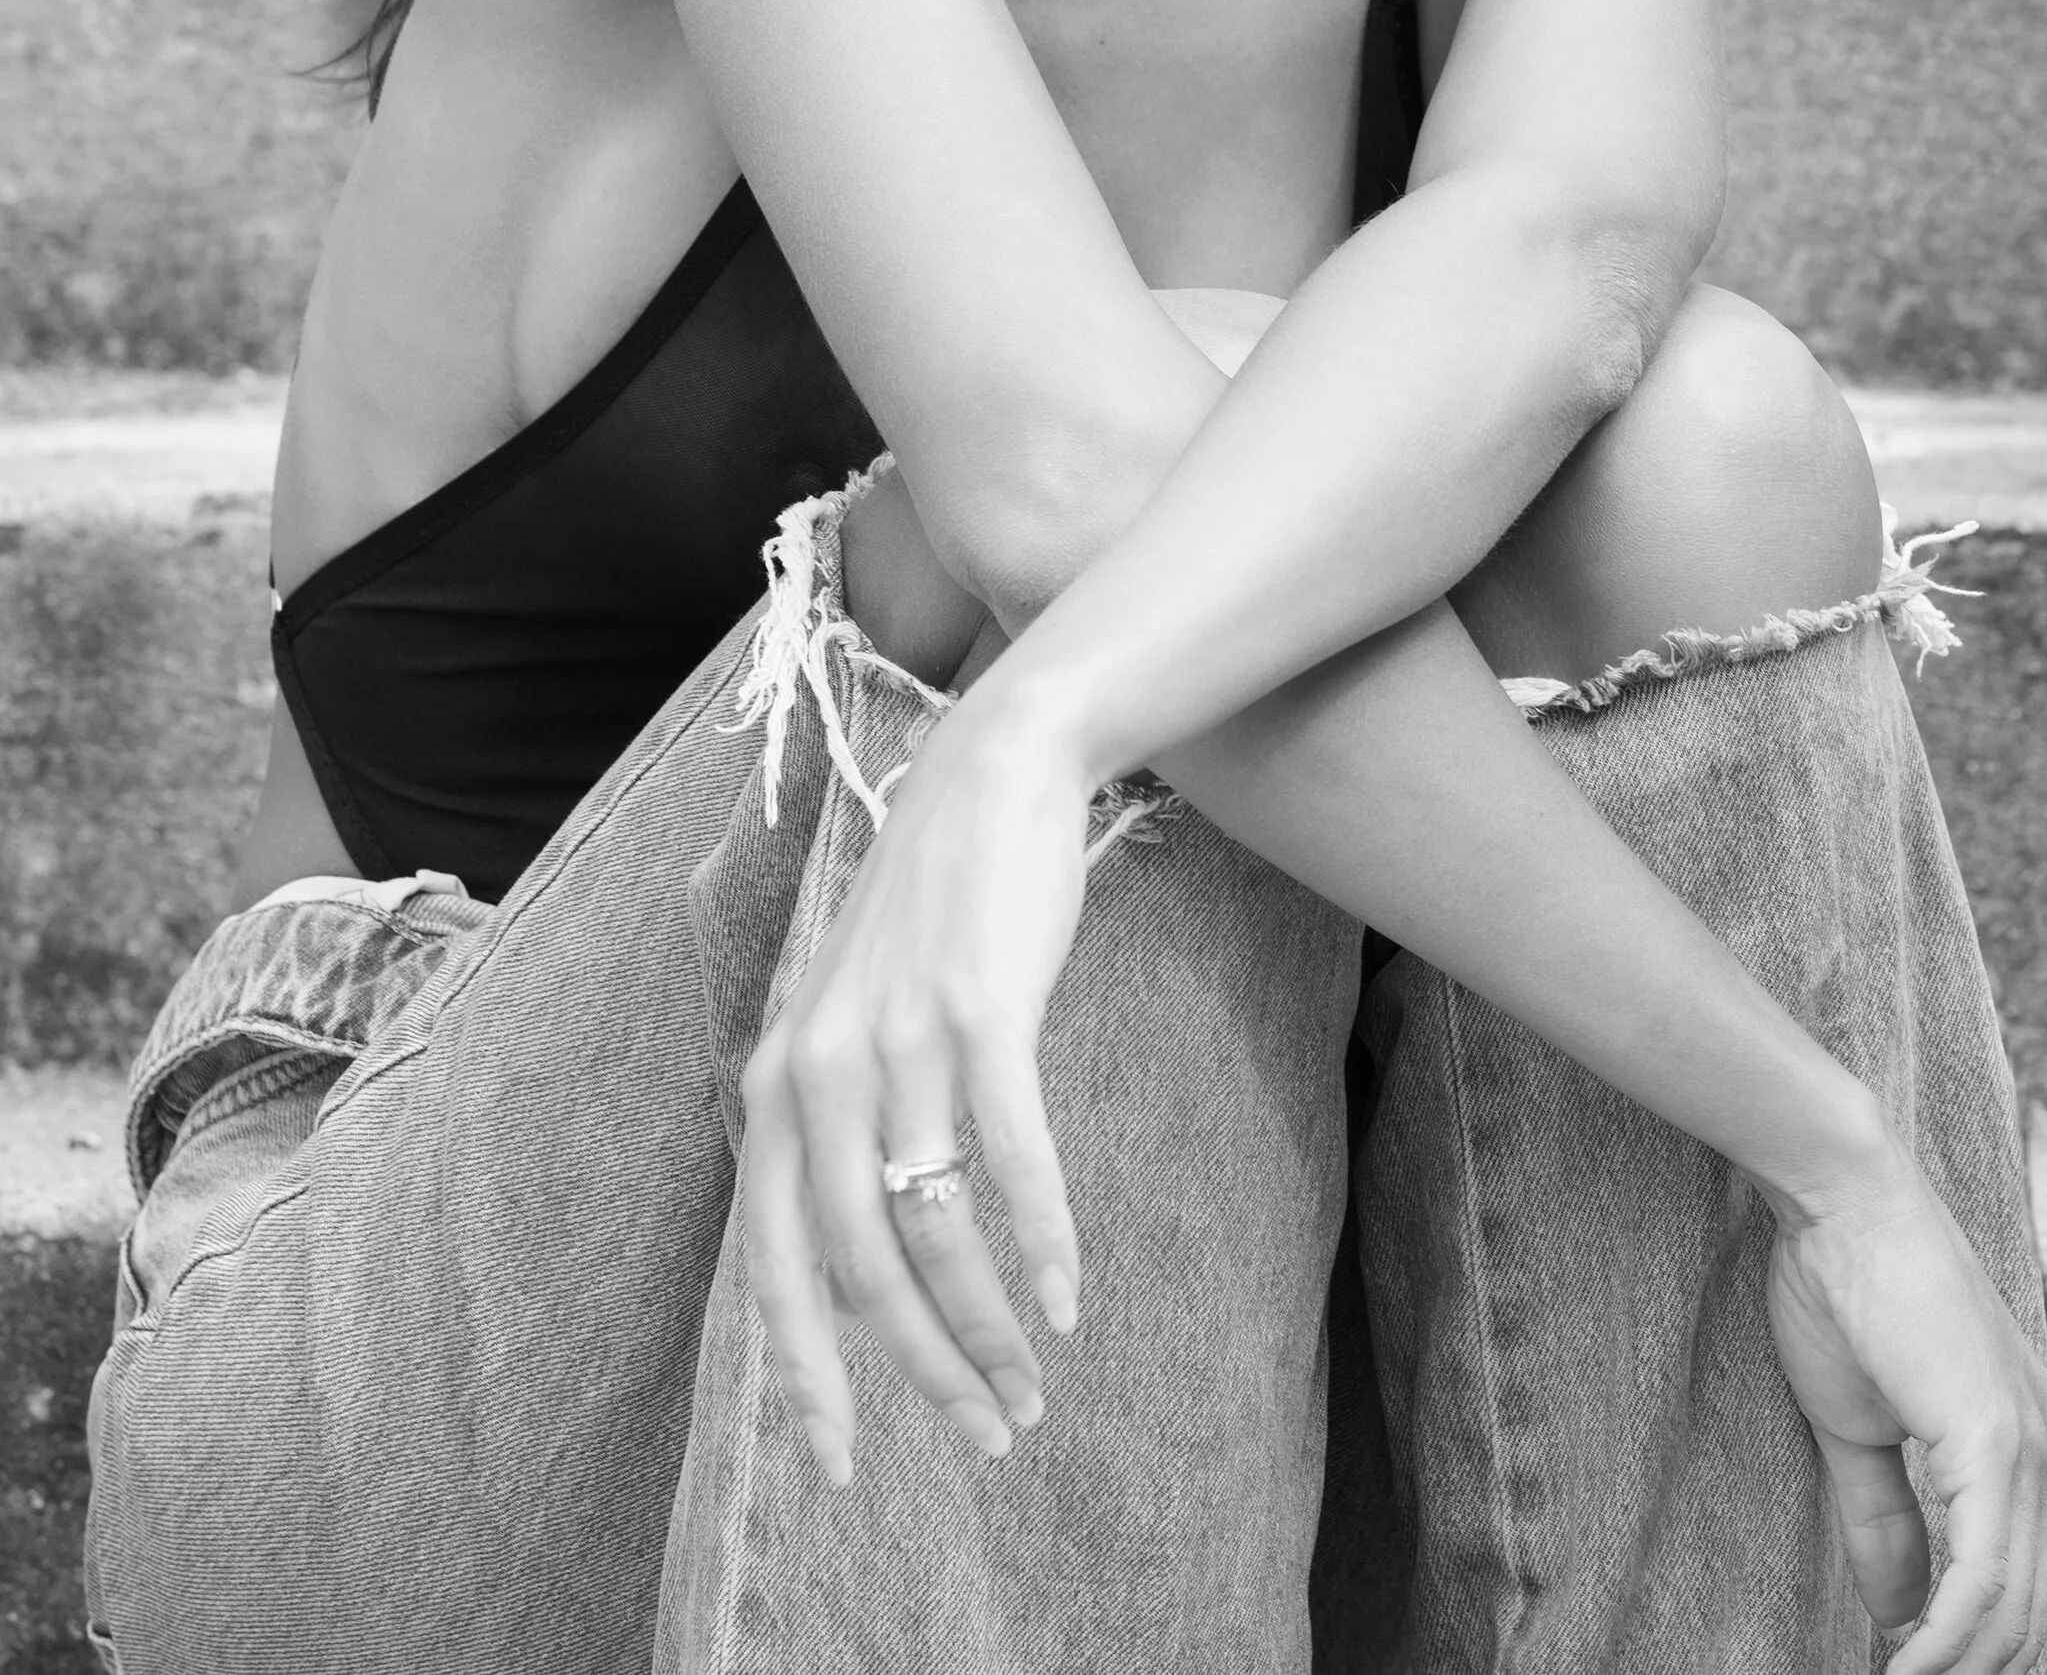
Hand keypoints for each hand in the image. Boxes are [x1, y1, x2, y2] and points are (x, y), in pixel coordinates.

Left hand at [738, 684, 1093, 1487]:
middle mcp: (818, 1070)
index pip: (771, 1265)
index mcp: (772, 1087)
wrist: (985, 782)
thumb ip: (835, 1135)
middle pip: (860, 1267)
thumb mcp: (847, 1027)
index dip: (806, 1376)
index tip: (839, 1470)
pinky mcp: (980, 1011)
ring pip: (935, 1229)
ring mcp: (899, 1039)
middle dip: (923, 1372)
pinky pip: (1008, 1157)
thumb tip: (862, 1279)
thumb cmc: (926, 924)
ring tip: (1034, 1385)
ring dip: (989, 1327)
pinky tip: (1069, 1298)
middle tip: (987, 1438)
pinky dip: (1042, 1239)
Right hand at [1763, 1135, 2046, 1671]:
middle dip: (1968, 1671)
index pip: (2020, 1583)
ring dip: (1952, 1668)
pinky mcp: (1995, 1447)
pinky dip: (1942, 1643)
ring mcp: (2030, 1449)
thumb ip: (1885, 1521)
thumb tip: (1897, 1617)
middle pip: (2026, 1614)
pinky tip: (1901, 1668)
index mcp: (2029, 1442)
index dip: (1973, 1650)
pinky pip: (1981, 1581)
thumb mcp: (1859, 1426)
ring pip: (2011, 1611)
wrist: (1839, 1196)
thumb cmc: (1843, 1286)